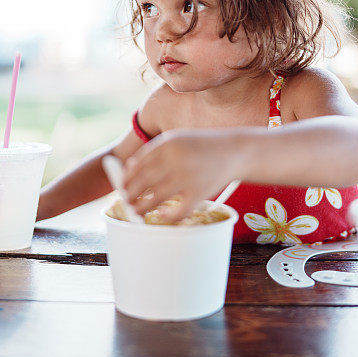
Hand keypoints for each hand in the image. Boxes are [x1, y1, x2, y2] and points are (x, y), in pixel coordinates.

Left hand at [122, 130, 239, 221]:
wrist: (235, 151)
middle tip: (126, 201)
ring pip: (157, 198)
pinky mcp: (200, 192)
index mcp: (169, 143)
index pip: (139, 162)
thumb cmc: (203, 147)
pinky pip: (179, 210)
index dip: (128, 177)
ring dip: (143, 207)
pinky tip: (161, 217)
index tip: (122, 186)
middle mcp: (176, 159)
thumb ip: (156, 151)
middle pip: (144, 180)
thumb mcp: (179, 139)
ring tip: (136, 211)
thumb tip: (130, 166)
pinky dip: (167, 216)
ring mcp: (188, 176)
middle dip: (131, 193)